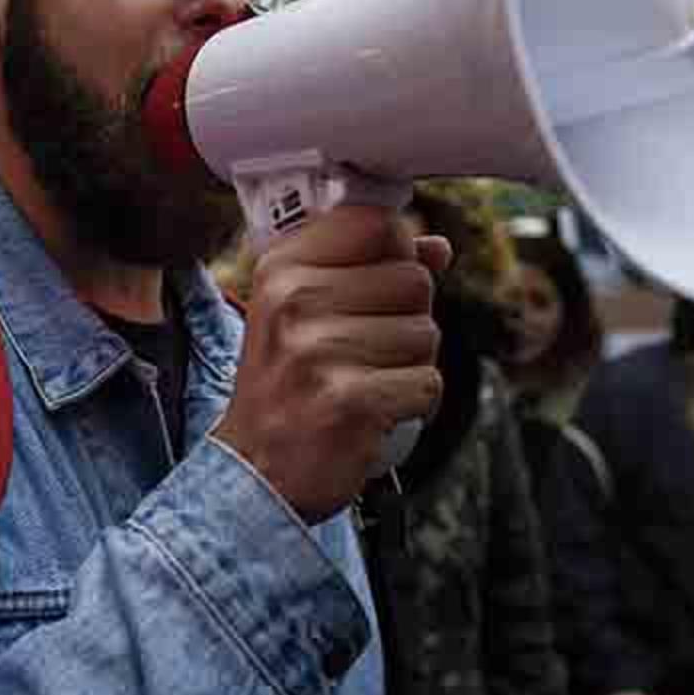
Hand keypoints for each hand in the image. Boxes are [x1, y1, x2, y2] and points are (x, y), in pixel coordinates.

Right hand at [213, 206, 448, 522]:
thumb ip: (369, 269)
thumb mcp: (305, 312)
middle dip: (407, 319)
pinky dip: (414, 403)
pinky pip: (427, 383)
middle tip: (366, 350)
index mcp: (282, 268)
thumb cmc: (286, 386)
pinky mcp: (350, 401)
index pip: (377, 223)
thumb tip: (438, 247)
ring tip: (366, 381)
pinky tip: (377, 410)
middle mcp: (296, 302)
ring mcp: (320, 352)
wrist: (255, 471)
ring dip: (411, 364)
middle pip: (414, 280)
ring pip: (426, 333)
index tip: (376, 284)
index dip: (397, 252)